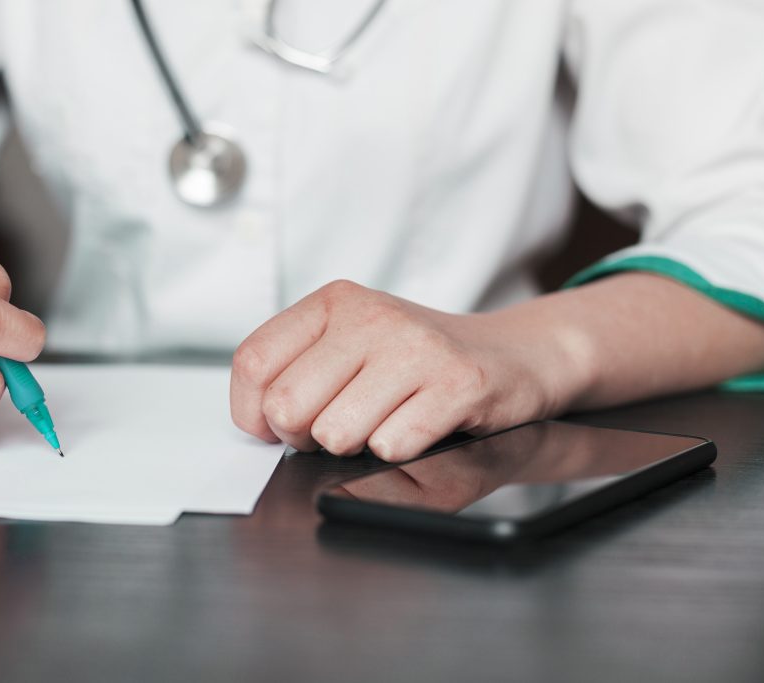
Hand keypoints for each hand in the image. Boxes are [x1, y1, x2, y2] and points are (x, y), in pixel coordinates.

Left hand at [230, 280, 572, 462]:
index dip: (253, 412)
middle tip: (342, 425)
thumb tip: (257, 421)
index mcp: (334, 302)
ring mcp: (416, 348)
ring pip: (335, 434)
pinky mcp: (457, 384)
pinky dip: (402, 451)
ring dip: (358, 445)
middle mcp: (371, 316)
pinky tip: (422, 426)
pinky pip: (392, 446)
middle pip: (288, 407)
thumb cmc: (418, 361)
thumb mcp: (351, 344)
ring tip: (387, 419)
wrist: (510, 356)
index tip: (275, 428)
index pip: (253, 362)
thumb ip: (297, 370)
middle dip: (306, 437)